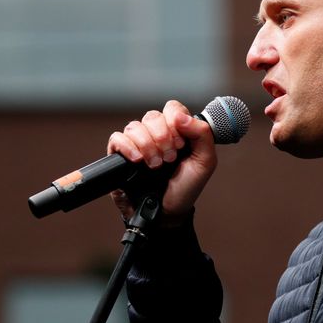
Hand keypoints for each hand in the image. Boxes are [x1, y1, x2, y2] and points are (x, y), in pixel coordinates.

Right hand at [107, 100, 216, 221]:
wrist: (167, 213)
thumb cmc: (186, 187)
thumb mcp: (205, 162)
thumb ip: (202, 134)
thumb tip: (180, 116)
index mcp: (177, 131)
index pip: (172, 108)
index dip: (175, 122)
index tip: (180, 144)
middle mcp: (156, 134)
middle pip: (152, 116)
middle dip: (162, 137)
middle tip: (169, 158)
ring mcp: (137, 144)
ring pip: (134, 126)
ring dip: (147, 145)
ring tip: (155, 165)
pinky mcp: (120, 156)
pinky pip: (117, 138)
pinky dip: (128, 147)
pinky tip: (138, 161)